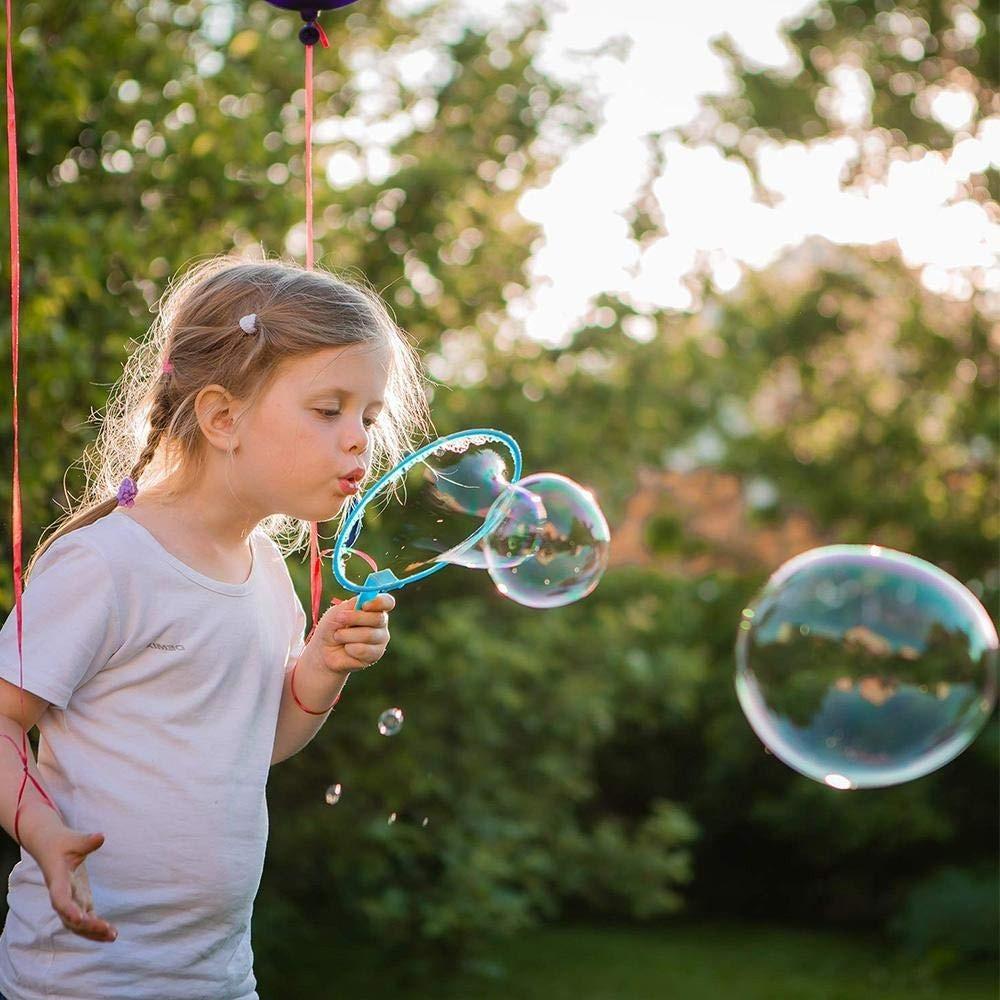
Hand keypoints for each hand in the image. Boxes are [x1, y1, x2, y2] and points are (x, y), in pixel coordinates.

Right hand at [37, 825, 116, 942]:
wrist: (49, 847)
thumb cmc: (62, 843)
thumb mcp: (73, 839)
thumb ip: (86, 841)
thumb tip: (101, 836)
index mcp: (57, 881)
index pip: (60, 900)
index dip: (68, 910)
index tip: (80, 918)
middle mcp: (61, 895)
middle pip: (70, 918)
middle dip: (87, 926)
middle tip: (107, 929)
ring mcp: (70, 900)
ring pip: (77, 924)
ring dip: (93, 932)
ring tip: (113, 936)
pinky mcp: (79, 900)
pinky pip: (86, 918)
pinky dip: (96, 927)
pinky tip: (110, 934)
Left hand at [309, 593, 394, 674]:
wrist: (323, 650)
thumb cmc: (332, 627)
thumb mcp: (338, 611)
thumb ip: (353, 604)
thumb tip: (366, 598)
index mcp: (375, 608)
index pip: (387, 602)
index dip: (378, 602)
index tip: (364, 605)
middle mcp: (381, 623)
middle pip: (378, 618)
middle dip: (355, 618)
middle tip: (340, 619)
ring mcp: (380, 640)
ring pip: (369, 635)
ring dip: (347, 635)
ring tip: (338, 636)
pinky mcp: (375, 655)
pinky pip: (364, 650)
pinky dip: (349, 648)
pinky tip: (346, 648)